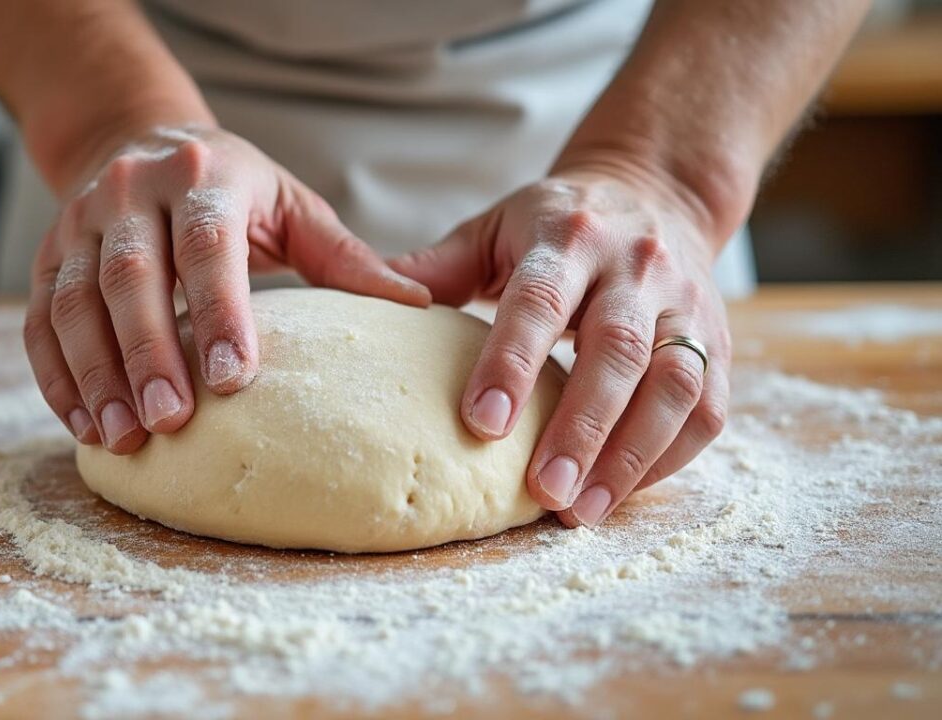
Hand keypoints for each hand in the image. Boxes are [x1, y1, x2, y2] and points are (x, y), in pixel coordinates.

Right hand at [26, 125, 430, 452]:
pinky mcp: (46, 258)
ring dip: (95, 375)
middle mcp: (130, 193)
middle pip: (129, 276)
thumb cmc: (232, 189)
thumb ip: (343, 257)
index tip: (232, 379)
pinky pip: (39, 321)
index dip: (217, 311)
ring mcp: (78, 224)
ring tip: (122, 438)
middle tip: (171, 421)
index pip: (206, 246)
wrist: (138, 138)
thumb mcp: (290, 206)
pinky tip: (83, 426)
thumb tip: (416, 306)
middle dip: (148, 353)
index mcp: (202, 178)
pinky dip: (57, 378)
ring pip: (73, 303)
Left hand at [392, 166, 730, 527]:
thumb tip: (357, 299)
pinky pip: (708, 406)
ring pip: (674, 383)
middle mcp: (635, 266)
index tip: (481, 424)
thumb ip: (434, 267)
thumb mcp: (494, 228)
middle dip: (580, 427)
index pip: (539, 301)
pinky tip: (625, 492)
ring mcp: (686, 302)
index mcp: (568, 237)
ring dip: (631, 455)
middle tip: (540, 493)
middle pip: (617, 350)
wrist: (655, 191)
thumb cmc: (557, 223)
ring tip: (582, 512)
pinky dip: (670, 456)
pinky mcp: (719, 339)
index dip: (512, 362)